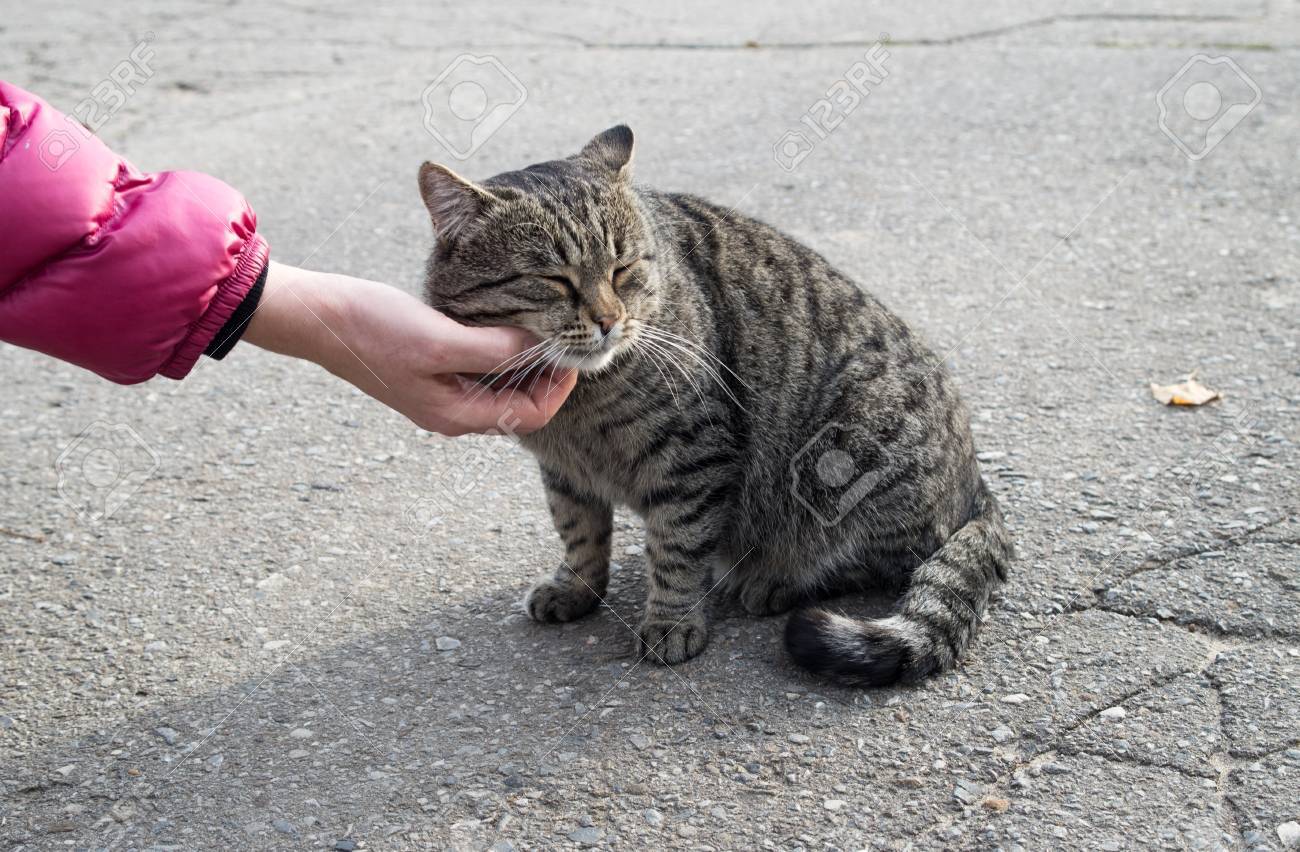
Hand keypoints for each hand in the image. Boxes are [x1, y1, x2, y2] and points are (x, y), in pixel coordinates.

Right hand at [242, 262, 575, 434]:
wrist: (318, 317)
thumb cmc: (374, 329)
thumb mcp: (441, 339)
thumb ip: (494, 349)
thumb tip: (539, 345)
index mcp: (456, 415)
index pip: (530, 415)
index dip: (559, 387)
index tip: (573, 351)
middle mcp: (451, 411)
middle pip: (519, 404)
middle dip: (546, 375)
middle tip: (565, 336)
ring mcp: (438, 392)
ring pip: (500, 386)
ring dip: (524, 361)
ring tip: (543, 327)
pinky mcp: (428, 370)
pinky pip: (478, 369)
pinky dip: (499, 351)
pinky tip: (505, 322)